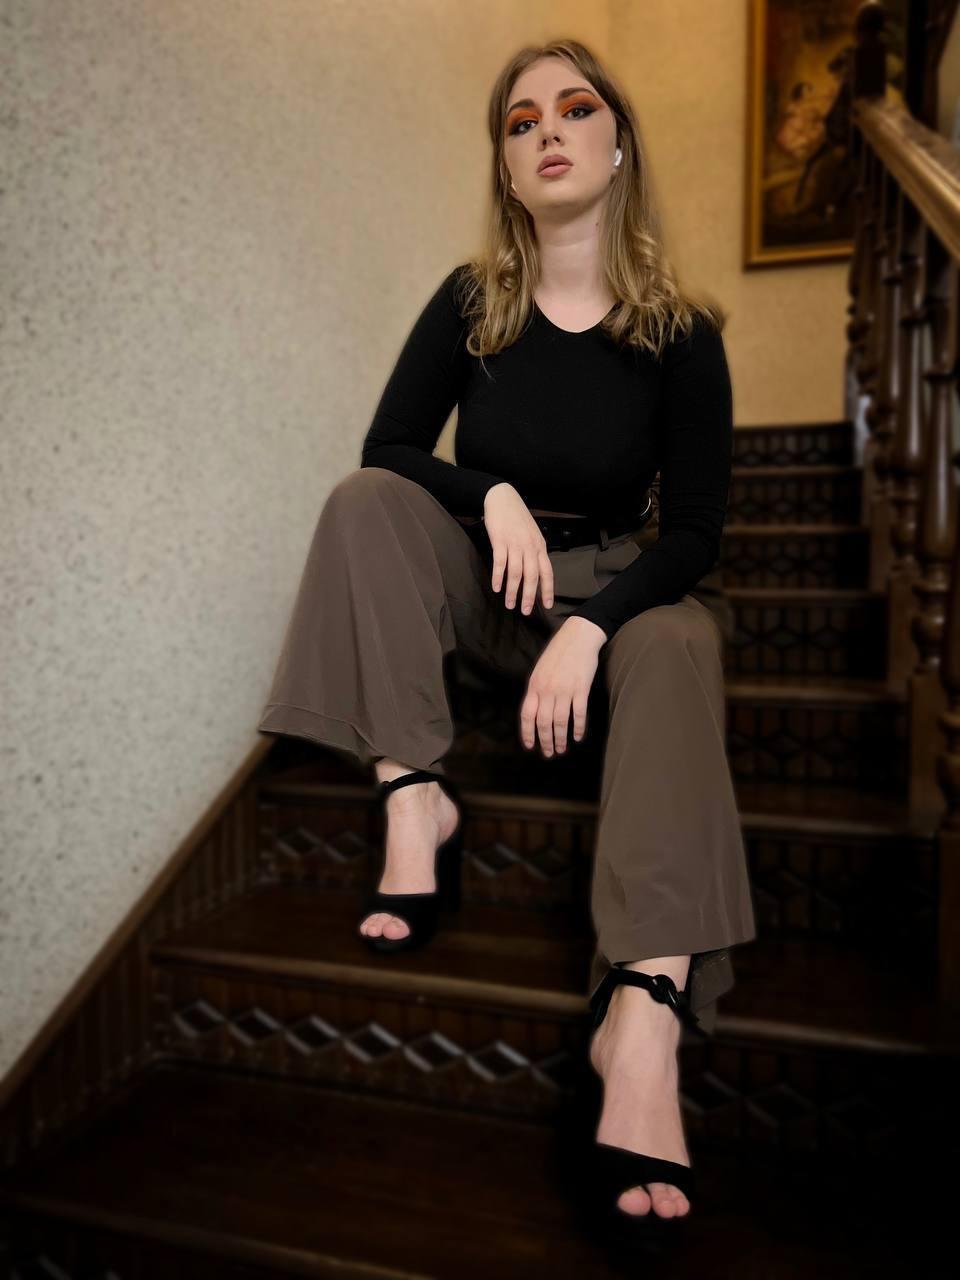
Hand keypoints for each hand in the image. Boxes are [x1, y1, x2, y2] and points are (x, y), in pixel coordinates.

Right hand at [483, 483, 554, 614]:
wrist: (502, 498)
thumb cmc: (517, 518)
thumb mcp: (532, 534)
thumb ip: (534, 552)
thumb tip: (536, 572)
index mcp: (540, 547)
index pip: (547, 572)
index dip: (548, 590)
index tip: (547, 606)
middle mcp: (530, 547)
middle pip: (532, 576)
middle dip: (529, 596)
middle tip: (525, 611)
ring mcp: (515, 543)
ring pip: (516, 573)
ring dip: (512, 591)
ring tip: (509, 604)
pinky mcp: (500, 540)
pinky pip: (500, 563)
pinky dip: (498, 577)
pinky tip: (496, 588)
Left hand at [520, 616, 606, 756]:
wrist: (578, 636)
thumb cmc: (559, 652)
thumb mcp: (540, 669)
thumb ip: (537, 689)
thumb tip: (534, 711)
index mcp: (535, 685)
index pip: (527, 715)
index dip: (527, 733)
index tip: (530, 746)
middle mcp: (547, 689)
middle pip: (544, 722)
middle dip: (545, 741)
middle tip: (549, 753)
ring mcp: (564, 689)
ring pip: (560, 722)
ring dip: (561, 739)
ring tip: (562, 748)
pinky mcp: (581, 688)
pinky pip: (579, 714)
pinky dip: (578, 728)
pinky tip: (578, 736)